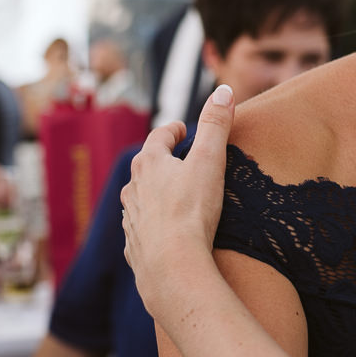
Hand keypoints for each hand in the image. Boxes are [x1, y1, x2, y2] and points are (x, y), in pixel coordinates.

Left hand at [120, 85, 232, 319]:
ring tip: (170, 195)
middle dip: (160, 160)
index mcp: (149, 165)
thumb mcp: (210, 161)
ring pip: (139, 198)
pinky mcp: (135, 247)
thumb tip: (224, 90)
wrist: (172, 266)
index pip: (158, 138)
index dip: (172, 130)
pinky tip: (162, 231)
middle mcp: (133, 189)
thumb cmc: (191, 211)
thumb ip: (216, 124)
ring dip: (153, 193)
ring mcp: (131, 219)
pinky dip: (151, 224)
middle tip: (177, 158)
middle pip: (145, 167)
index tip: (181, 128)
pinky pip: (141, 229)